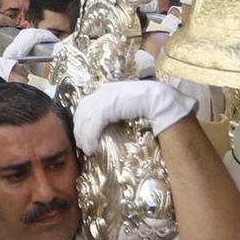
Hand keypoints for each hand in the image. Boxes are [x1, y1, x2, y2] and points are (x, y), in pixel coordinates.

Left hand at [71, 80, 194, 152]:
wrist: (160, 101)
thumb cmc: (149, 105)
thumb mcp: (127, 107)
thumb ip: (116, 111)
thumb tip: (107, 125)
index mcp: (108, 89)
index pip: (87, 103)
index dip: (82, 119)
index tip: (81, 133)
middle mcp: (104, 90)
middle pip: (84, 110)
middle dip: (79, 128)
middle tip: (81, 144)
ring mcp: (106, 97)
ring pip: (87, 118)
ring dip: (84, 136)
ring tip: (86, 149)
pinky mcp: (109, 105)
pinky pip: (94, 124)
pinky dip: (90, 137)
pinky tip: (91, 148)